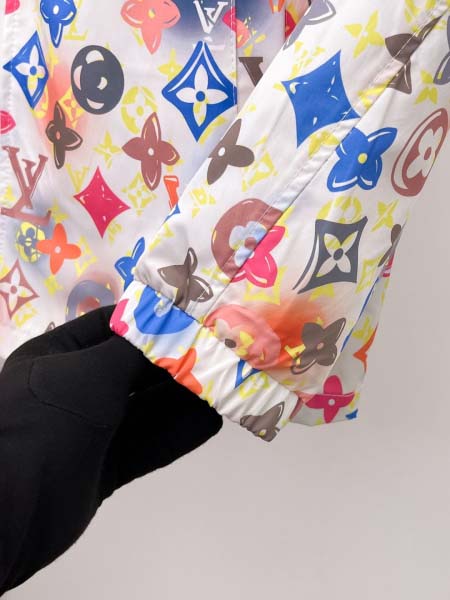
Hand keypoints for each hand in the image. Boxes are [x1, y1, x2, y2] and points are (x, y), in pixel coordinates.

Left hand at [0, 306, 222, 594]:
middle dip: (176, 362)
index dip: (152, 320)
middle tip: (220, 353)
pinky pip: (147, 444)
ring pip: (146, 410)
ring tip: (226, 386)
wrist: (11, 511)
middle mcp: (75, 389)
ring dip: (185, 399)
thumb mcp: (91, 374)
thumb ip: (136, 351)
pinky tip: (212, 422)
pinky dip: (179, 433)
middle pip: (134, 369)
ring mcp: (90, 431)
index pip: (112, 327)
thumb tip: (172, 327)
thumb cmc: (48, 421)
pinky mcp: (104, 467)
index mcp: (59, 356)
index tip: (194, 315)